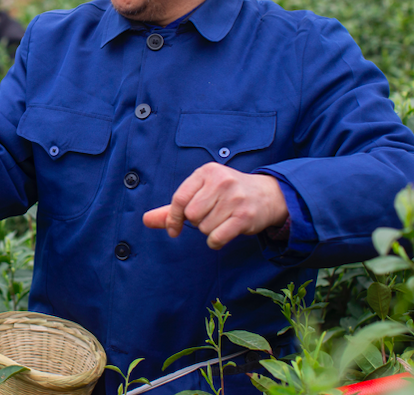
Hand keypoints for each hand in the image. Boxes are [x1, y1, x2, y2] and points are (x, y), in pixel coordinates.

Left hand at [142, 162, 287, 249]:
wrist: (268, 195)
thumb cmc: (227, 194)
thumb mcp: (200, 193)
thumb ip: (172, 208)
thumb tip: (145, 220)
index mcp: (207, 172)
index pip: (179, 199)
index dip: (173, 218)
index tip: (173, 229)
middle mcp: (221, 181)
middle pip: (191, 215)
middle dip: (197, 222)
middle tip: (210, 215)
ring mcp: (234, 198)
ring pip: (204, 228)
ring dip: (209, 230)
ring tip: (222, 219)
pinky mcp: (245, 216)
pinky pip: (217, 238)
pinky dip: (215, 242)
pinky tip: (224, 233)